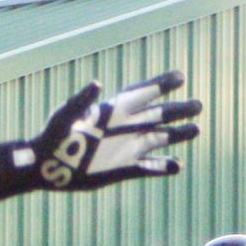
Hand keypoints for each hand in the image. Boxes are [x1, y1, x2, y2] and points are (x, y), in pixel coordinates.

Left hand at [29, 72, 202, 189]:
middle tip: (199, 105)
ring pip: (158, 138)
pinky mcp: (123, 169)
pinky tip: (178, 165)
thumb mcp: (66, 115)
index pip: (142, 93)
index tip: (180, 76)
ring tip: (197, 130)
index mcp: (113, 110)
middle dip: (178, 109)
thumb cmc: (52, 135)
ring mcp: (126, 148)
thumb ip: (82, 100)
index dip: (161, 83)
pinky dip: (162, 167)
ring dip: (177, 135)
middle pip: (158, 115)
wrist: (46, 165)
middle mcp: (124, 126)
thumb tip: (97, 84)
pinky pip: (148, 167)